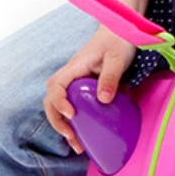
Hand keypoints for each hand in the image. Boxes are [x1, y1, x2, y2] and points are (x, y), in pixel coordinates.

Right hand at [44, 25, 138, 152]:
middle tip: (72, 138)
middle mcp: (72, 76)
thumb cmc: (118, 39)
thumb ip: (111, 77)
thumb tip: (103, 100)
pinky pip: (75, 106)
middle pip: (52, 100)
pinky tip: (86, 136)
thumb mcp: (117, 58)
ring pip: (61, 106)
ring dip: (65, 126)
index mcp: (75, 67)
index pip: (56, 86)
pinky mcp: (86, 89)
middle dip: (58, 121)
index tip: (72, 115)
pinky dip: (77, 123)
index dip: (59, 102)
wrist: (122, 29)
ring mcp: (77, 83)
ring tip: (78, 146)